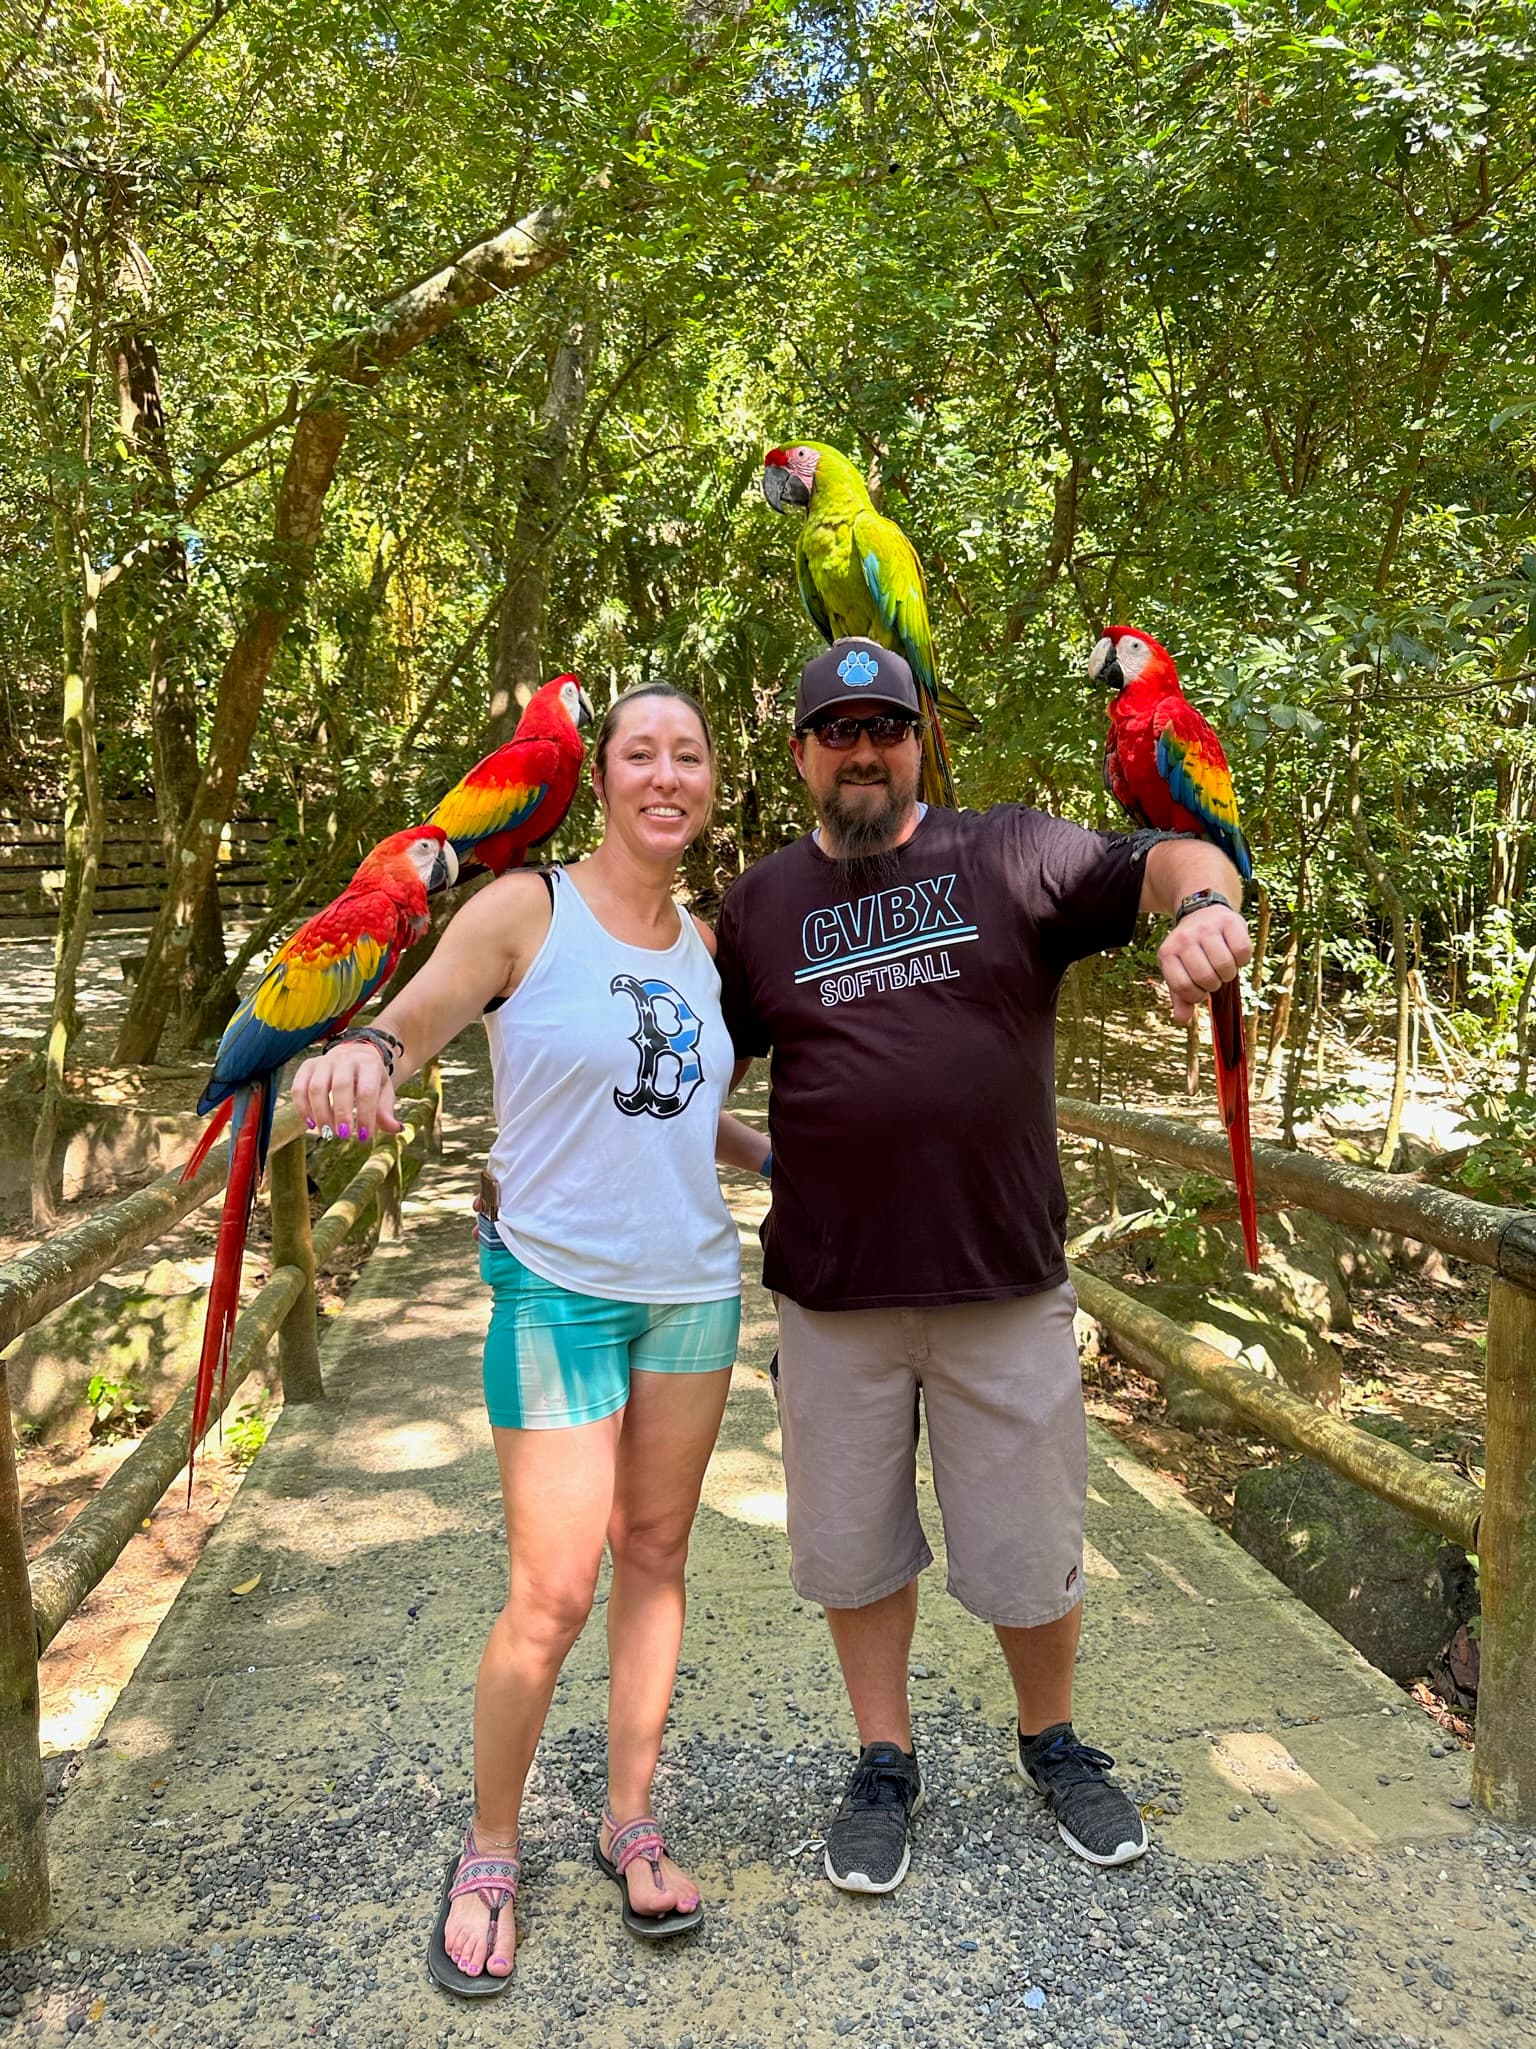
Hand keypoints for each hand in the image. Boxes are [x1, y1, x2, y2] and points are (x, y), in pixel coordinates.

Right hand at [291, 1040, 399, 1141]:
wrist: (354, 1054)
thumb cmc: (370, 1078)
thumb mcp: (384, 1090)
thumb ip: (387, 1110)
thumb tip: (396, 1129)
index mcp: (369, 1063)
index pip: (367, 1091)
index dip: (365, 1115)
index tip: (364, 1136)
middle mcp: (345, 1058)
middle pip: (340, 1086)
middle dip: (341, 1113)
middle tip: (342, 1135)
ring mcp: (324, 1061)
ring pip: (316, 1087)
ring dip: (320, 1113)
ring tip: (327, 1132)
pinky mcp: (308, 1066)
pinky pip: (299, 1087)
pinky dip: (302, 1107)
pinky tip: (310, 1124)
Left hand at [1157, 905, 1251, 1024]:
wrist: (1203, 911)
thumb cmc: (1192, 950)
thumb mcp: (1179, 970)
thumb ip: (1180, 995)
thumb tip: (1182, 1019)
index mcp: (1167, 953)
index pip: (1183, 987)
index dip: (1196, 996)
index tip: (1201, 990)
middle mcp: (1184, 939)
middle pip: (1206, 977)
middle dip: (1215, 984)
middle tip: (1215, 976)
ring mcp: (1206, 928)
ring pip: (1224, 965)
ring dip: (1229, 973)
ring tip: (1224, 967)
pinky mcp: (1229, 921)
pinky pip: (1242, 951)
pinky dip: (1243, 959)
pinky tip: (1234, 953)